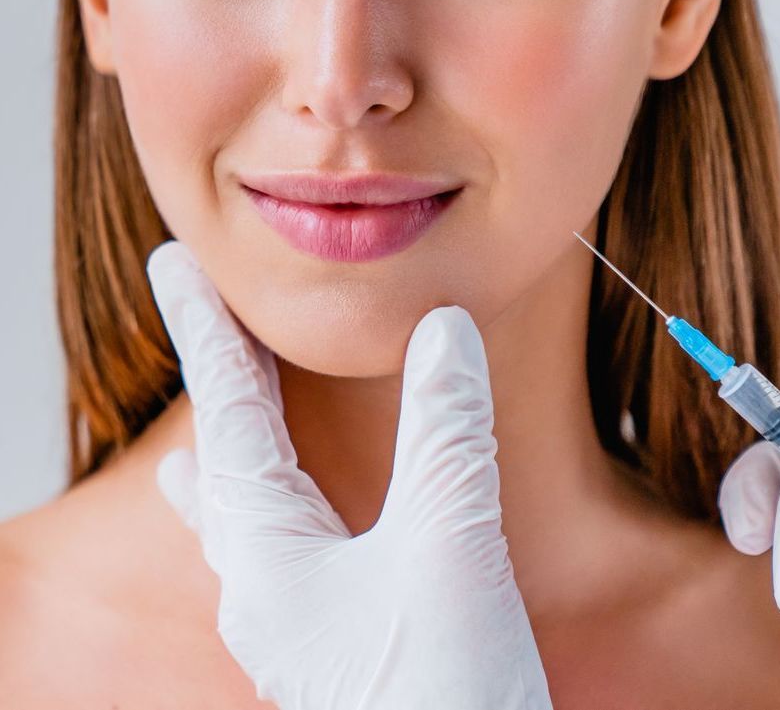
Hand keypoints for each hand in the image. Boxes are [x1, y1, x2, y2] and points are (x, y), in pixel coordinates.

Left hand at [146, 238, 552, 709]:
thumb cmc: (447, 694)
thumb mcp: (450, 545)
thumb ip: (446, 429)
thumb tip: (445, 329)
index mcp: (269, 555)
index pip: (229, 412)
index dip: (207, 328)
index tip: (175, 266)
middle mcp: (265, 587)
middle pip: (222, 458)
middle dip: (213, 384)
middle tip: (196, 320)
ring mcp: (296, 621)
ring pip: (244, 514)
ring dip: (233, 453)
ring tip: (201, 433)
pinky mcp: (336, 641)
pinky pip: (284, 550)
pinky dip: (278, 505)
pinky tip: (290, 519)